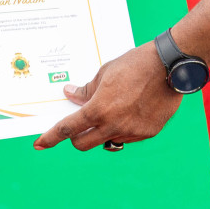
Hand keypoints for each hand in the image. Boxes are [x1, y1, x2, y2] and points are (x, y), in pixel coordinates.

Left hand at [32, 44, 182, 150]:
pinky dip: (123, 128)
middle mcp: (113, 125)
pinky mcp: (147, 133)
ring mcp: (132, 132)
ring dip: (103, 131)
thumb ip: (86, 90)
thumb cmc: (135, 65)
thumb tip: (71, 95)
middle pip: (84, 144)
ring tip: (114, 108)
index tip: (40, 144)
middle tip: (79, 126)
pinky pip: (127, 137)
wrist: (169, 66)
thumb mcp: (105, 73)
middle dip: (76, 138)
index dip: (51, 137)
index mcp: (99, 109)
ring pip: (107, 140)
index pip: (68, 128)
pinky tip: (131, 110)